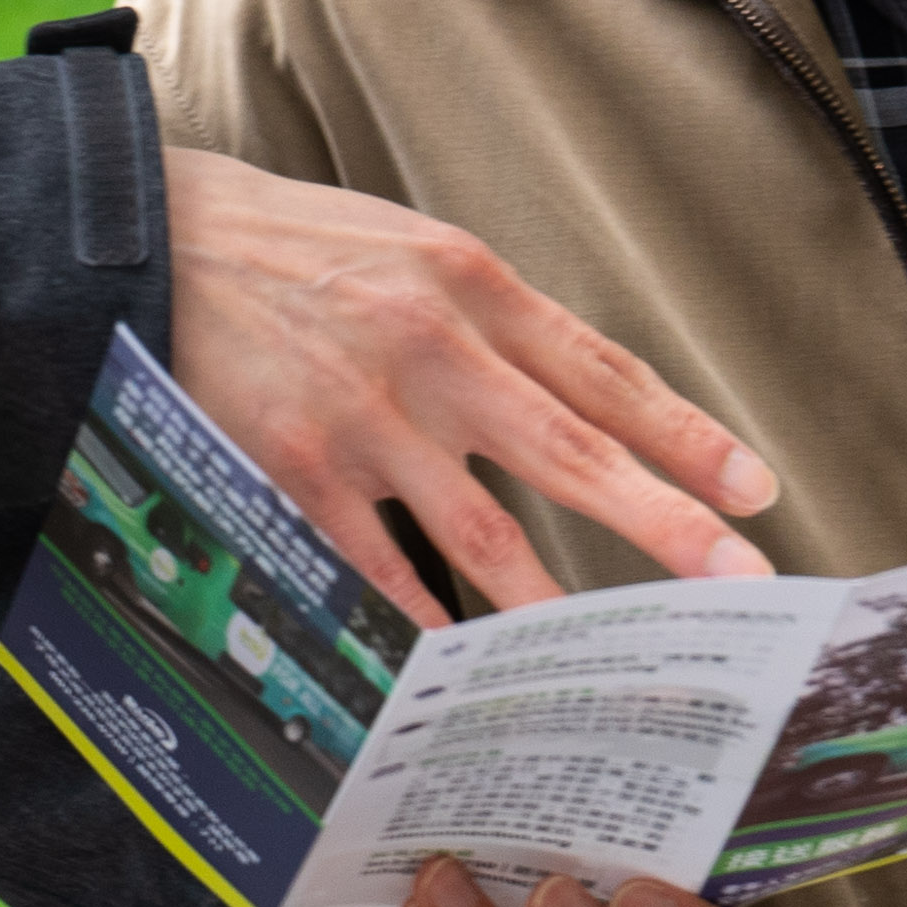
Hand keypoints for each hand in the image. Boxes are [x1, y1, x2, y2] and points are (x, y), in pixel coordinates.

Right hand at [165, 146, 773, 617]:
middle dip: (664, 521)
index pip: (600, 370)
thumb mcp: (408, 248)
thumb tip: (578, 397)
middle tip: (740, 576)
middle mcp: (429, 348)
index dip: (684, 434)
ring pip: (482, 535)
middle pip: (570, 450)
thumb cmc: (290, 247)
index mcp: (469, 283)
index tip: (753, 487)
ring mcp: (362, 417)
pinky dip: (423, 626)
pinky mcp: (295, 471)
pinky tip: (462, 666)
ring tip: (614, 661)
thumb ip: (490, 318)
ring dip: (556, 608)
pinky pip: (377, 572)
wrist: (153, 240)